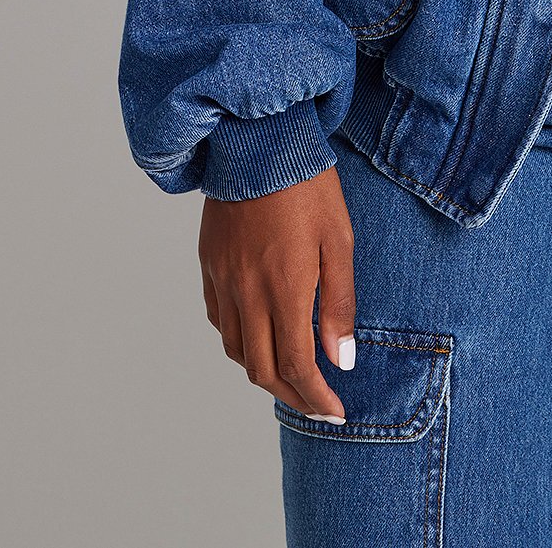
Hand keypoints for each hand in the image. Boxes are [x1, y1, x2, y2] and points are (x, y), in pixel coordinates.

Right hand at [198, 165, 356, 421]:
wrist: (256, 140)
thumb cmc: (306, 184)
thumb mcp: (338, 240)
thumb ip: (339, 303)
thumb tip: (341, 359)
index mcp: (283, 288)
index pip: (296, 366)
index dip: (316, 398)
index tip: (335, 411)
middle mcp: (247, 292)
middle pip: (262, 370)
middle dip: (291, 395)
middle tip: (317, 400)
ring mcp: (223, 279)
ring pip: (237, 350)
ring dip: (264, 371)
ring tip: (291, 372)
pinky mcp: (209, 264)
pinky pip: (219, 320)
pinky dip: (239, 340)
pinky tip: (260, 332)